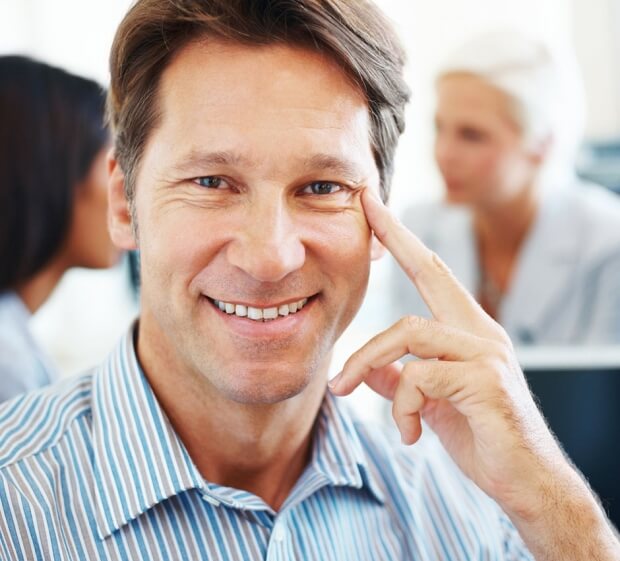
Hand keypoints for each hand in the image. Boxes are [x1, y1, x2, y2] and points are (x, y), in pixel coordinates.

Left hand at [329, 188, 571, 518]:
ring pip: (407, 332)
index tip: (375, 207)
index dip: (403, 238)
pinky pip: (418, 377)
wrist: (525, 483)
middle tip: (364, 206)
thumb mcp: (429, 405)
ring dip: (366, 362)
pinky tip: (409, 434)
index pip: (433, 273)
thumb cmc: (482, 438)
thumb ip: (399, 381)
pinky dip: (400, 406)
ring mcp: (486, 353)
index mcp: (467, 332)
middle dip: (395, 235)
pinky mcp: (486, 380)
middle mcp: (481, 332)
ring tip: (346, 391)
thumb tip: (367, 370)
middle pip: (430, 271)